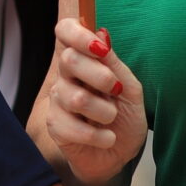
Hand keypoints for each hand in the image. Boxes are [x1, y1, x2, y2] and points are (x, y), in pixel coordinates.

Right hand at [42, 18, 145, 185]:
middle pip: (69, 60)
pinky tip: (106, 137)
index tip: (100, 48)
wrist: (120, 154)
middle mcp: (66, 76)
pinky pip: (73, 127)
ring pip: (75, 97)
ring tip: (112, 119)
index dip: (78, 34)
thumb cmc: (125, 118)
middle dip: (100, 76)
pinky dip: (99, 135)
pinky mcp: (56, 126)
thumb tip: (102, 33)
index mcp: (84, 59)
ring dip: (105, 111)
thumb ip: (114, 64)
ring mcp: (58, 101)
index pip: (65, 31)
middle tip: (116, 90)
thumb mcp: (130, 89)